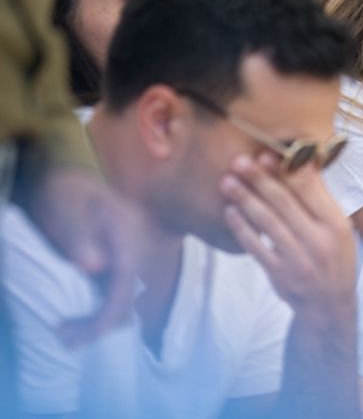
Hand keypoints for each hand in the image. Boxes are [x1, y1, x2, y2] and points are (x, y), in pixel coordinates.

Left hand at [29, 167, 138, 345]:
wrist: (68, 183)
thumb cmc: (64, 195)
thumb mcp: (67, 210)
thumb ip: (79, 236)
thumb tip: (95, 267)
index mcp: (128, 233)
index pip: (126, 280)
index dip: (110, 312)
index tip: (87, 334)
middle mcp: (136, 248)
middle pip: (129, 296)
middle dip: (101, 324)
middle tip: (66, 340)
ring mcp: (129, 257)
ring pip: (124, 299)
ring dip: (99, 321)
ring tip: (68, 334)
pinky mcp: (119, 265)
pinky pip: (116, 294)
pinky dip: (99, 311)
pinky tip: (80, 320)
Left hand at [220, 152, 354, 325]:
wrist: (329, 304)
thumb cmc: (333, 255)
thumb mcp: (338, 226)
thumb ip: (320, 195)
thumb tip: (306, 160)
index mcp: (335, 223)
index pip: (308, 189)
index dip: (285, 170)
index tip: (264, 153)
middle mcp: (319, 240)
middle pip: (283, 202)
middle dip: (258, 179)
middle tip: (238, 161)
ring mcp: (298, 258)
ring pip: (267, 222)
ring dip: (245, 199)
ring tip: (227, 182)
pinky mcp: (280, 274)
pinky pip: (256, 247)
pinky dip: (241, 228)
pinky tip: (230, 211)